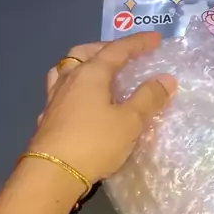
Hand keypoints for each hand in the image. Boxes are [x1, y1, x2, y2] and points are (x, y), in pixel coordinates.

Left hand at [30, 33, 175, 185]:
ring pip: (65, 70)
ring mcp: (54, 99)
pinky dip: (74, 88)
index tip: (155, 39)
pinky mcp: (47, 118)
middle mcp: (69, 80)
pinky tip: (81, 102)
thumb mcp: (130, 121)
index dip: (137, 43)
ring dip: (83, 64)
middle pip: (84, 53)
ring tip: (98, 73)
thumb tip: (166, 79)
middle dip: (105, 48)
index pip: (117, 50)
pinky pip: (60, 92)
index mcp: (90, 73)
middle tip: (123, 54)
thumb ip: (148, 98)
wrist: (52, 174)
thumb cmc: (95, 142)